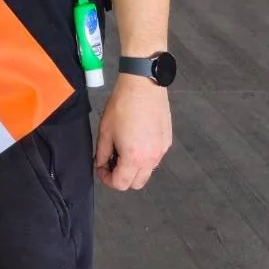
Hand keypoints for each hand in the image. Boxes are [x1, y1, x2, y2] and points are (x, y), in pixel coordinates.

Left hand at [94, 75, 172, 190]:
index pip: (121, 184)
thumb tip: (102, 164)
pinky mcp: (167, 140)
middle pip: (136, 183)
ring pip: (148, 171)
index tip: (101, 168)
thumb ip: (102, 154)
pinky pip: (156, 157)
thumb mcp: (105, 131)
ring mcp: (162, 149)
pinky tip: (136, 140)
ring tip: (124, 149)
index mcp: (134, 158)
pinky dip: (145, 156)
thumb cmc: (123, 105)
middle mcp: (152, 158)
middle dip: (122, 177)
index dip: (107, 179)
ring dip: (135, 167)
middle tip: (111, 162)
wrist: (143, 85)